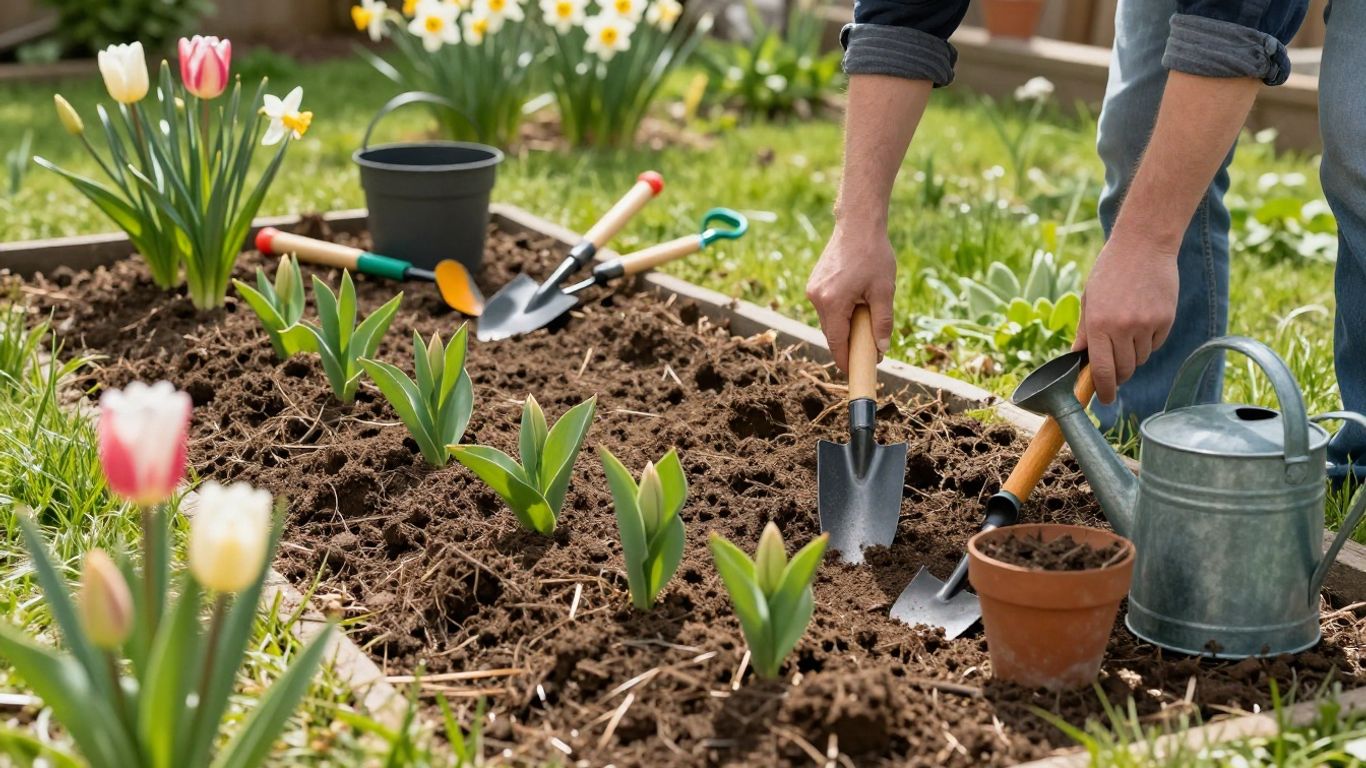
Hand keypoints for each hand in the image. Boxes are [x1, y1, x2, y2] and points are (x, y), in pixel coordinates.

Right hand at [806, 224, 896, 371]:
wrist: (857, 224)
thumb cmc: (874, 255)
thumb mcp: (885, 291)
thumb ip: (882, 322)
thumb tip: (881, 349)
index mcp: (833, 302)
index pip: (836, 342)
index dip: (846, 361)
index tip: (855, 372)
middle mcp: (817, 298)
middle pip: (832, 333)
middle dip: (849, 344)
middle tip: (871, 348)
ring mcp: (812, 290)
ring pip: (829, 320)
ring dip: (845, 326)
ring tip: (867, 315)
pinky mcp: (814, 283)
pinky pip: (827, 307)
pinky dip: (840, 312)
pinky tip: (857, 302)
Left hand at [1073, 235, 1179, 403]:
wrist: (1143, 245)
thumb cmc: (1110, 271)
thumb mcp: (1089, 299)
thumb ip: (1085, 332)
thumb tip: (1078, 359)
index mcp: (1098, 324)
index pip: (1102, 370)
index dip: (1104, 390)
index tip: (1105, 399)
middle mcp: (1123, 328)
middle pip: (1125, 370)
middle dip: (1119, 376)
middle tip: (1116, 371)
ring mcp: (1146, 325)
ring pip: (1141, 358)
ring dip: (1133, 355)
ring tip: (1128, 332)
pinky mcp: (1166, 320)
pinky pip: (1156, 344)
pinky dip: (1149, 341)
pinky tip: (1144, 321)